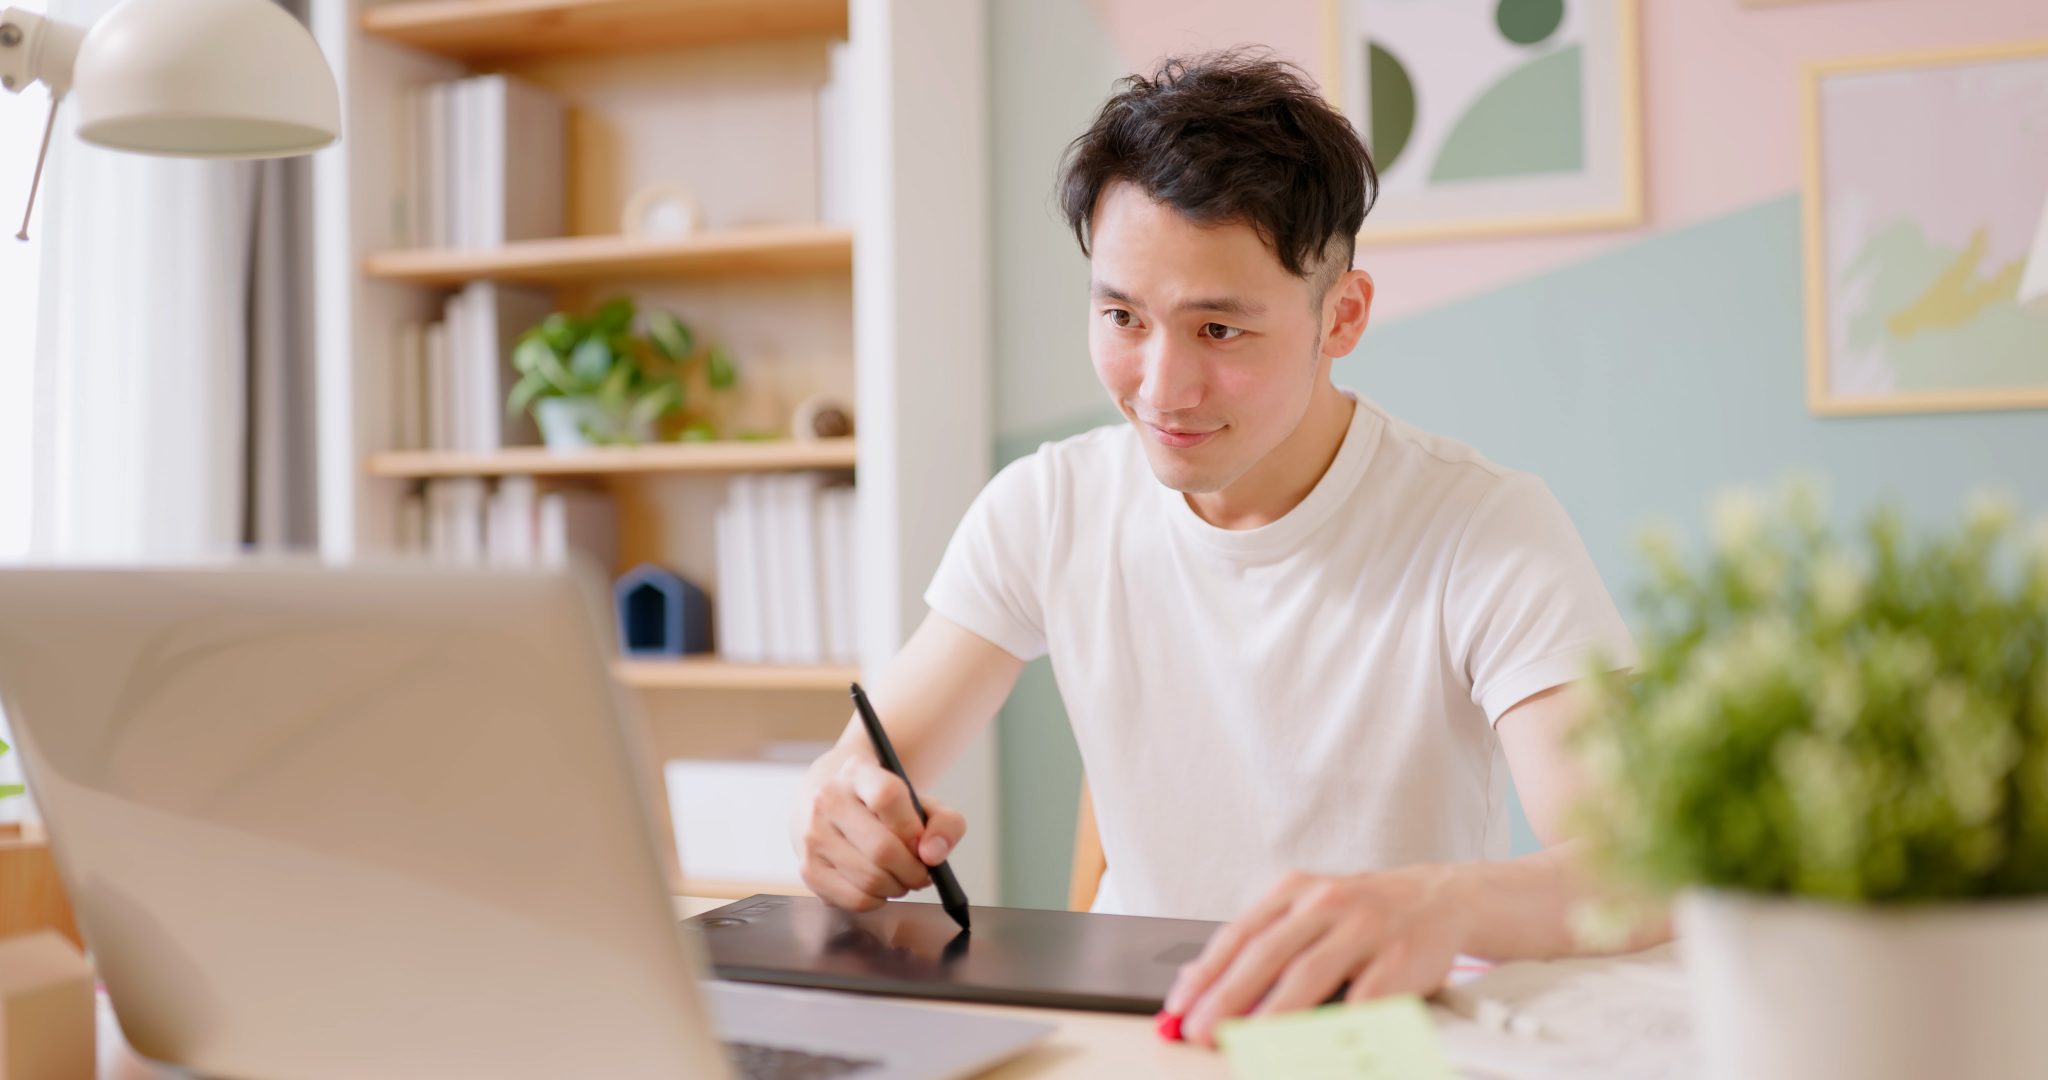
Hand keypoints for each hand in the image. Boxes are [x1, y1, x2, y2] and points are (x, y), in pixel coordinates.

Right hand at [793, 753, 965, 911]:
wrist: (830, 802)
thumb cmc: (881, 806)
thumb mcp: (918, 802)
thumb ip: (944, 823)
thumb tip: (933, 855)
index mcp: (858, 773)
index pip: (887, 796)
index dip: (913, 828)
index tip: (922, 843)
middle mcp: (827, 800)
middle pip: (881, 848)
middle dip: (913, 870)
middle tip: (922, 872)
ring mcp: (813, 836)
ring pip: (870, 879)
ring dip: (898, 887)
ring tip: (902, 877)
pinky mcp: (808, 869)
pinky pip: (855, 899)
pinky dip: (878, 900)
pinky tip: (880, 886)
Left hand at [1163, 867, 1470, 1047]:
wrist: (1439, 897)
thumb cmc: (1363, 913)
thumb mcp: (1308, 909)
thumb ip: (1261, 939)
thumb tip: (1196, 979)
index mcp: (1296, 890)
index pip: (1239, 933)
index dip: (1206, 972)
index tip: (1180, 1005)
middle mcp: (1327, 902)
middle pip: (1267, 954)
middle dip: (1228, 997)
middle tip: (1201, 1031)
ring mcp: (1365, 928)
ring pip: (1309, 975)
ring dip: (1273, 1015)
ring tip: (1247, 1043)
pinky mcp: (1399, 957)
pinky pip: (1361, 999)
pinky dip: (1336, 1025)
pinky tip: (1315, 1045)